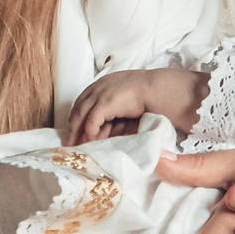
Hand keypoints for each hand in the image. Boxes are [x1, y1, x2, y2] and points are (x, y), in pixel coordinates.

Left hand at [66, 68, 206, 143]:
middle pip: (78, 109)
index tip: (76, 135)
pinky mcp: (106, 101)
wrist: (163, 91)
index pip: (83, 103)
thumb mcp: (126, 108)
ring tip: (77, 148)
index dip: (78, 120)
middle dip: (73, 129)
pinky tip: (91, 143)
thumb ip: (114, 118)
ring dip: (78, 134)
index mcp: (104, 85)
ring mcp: (101, 92)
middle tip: (71, 145)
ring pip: (81, 116)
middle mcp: (99, 86)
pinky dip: (89, 133)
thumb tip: (101, 134)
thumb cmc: (151, 100)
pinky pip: (91, 121)